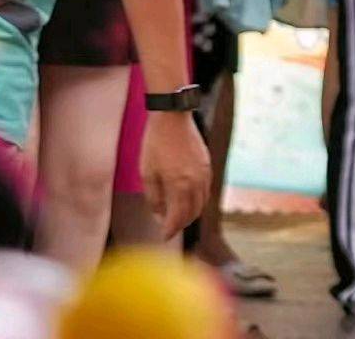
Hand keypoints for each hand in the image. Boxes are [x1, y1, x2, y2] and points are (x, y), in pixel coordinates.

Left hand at [141, 103, 215, 238]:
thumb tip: (159, 214)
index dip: (169, 230)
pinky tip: (187, 199)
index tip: (163, 237)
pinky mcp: (208, 165)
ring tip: (177, 216)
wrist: (172, 118)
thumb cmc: (156, 144)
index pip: (177, 218)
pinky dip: (198, 200)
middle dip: (181, 224)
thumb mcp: (147, 173)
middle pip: (193, 213)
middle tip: (169, 228)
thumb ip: (154, 198)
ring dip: (191, 214)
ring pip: (202, 203)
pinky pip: (206, 190)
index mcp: (179, 185)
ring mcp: (205, 173)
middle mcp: (196, 182)